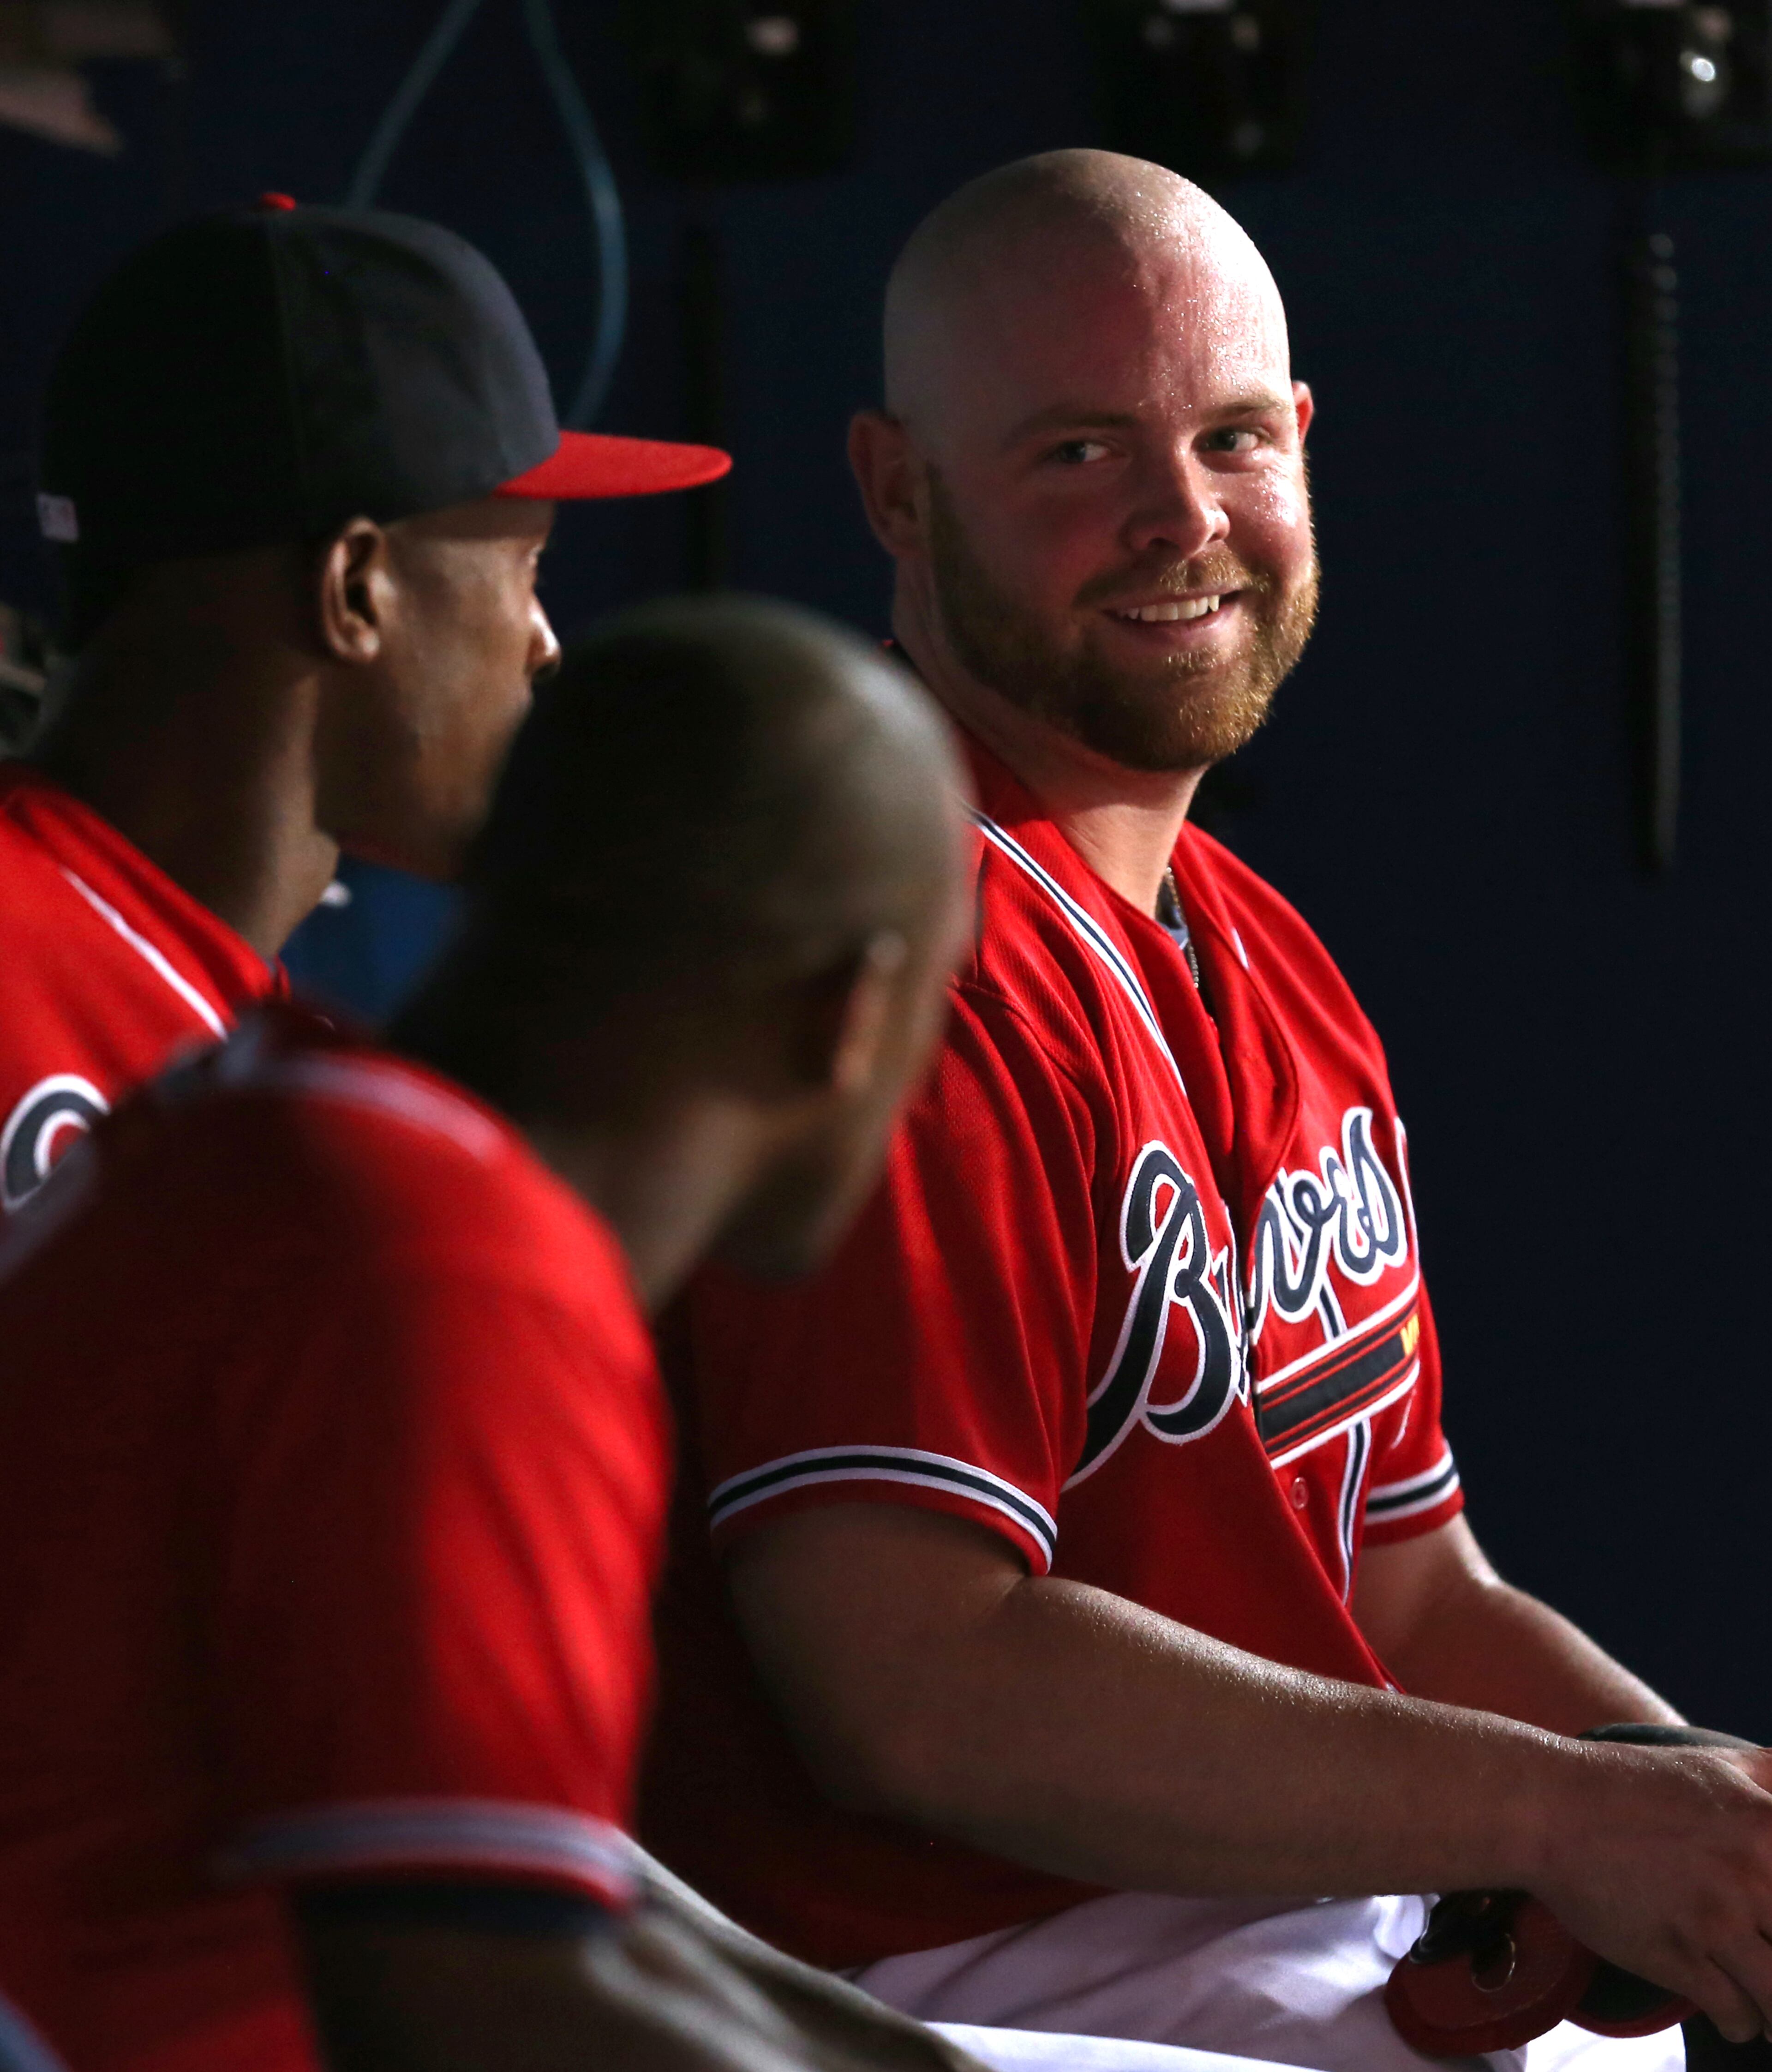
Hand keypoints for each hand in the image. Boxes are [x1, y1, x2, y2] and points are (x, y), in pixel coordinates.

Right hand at [1530, 1743, 1771, 2044]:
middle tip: (1764, 1950)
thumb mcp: (1718, 1764)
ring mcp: (1715, 1918)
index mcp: (1768, 1823)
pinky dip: (1740, 2020)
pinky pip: (1738, 2014)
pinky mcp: (1677, 1957)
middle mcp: (1752, 1874)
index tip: (1770, 1916)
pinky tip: (1730, 2005)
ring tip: (1764, 2001)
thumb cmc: (1634, 1785)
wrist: (1550, 1807)